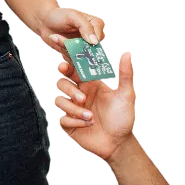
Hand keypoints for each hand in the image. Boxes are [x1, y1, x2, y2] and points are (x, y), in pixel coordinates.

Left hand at [37, 5, 106, 85]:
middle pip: (90, 50)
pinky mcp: (74, 54)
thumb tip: (94, 40)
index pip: (100, 36)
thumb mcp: (73, 16)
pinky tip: (57, 45)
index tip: (83, 41)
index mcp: (94, 25)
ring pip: (80, 56)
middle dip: (76, 47)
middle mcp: (90, 37)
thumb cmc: (58, 15)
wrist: (44, 22)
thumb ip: (86, 27)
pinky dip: (64, 57)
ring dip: (67, 49)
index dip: (92, 42)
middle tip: (66, 41)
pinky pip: (73, 61)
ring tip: (57, 37)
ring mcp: (82, 47)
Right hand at [55, 48, 136, 162]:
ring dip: (75, 109)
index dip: (64, 54)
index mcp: (89, 83)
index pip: (74, 66)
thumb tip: (127, 52)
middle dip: (69, 88)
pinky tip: (87, 125)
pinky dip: (75, 121)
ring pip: (61, 100)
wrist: (119, 143)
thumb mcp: (126, 94)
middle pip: (62, 82)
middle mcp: (79, 93)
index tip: (57, 41)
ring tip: (91, 117)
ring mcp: (73, 108)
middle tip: (82, 97)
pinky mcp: (69, 123)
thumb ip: (124, 73)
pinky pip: (63, 118)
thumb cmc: (123, 118)